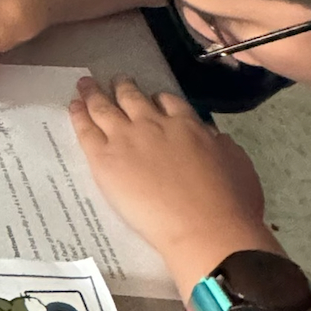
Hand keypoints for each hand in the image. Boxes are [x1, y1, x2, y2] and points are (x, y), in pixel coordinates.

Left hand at [68, 76, 275, 286]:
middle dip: (123, 87)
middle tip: (117, 82)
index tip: (153, 100)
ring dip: (94, 92)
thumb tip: (213, 139)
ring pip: (104, 107)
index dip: (158, 99)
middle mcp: (154, 125)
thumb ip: (221, 146)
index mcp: (188, 125)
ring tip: (85, 85)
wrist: (204, 229)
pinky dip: (77, 114)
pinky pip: (85, 130)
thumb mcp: (237, 164)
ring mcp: (127, 139)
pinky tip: (73, 106)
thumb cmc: (230, 204)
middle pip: (133, 97)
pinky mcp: (105, 159)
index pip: (168, 102)